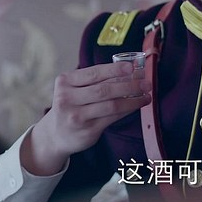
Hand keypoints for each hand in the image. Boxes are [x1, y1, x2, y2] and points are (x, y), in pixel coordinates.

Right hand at [21, 61, 151, 175]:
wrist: (55, 135)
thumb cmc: (71, 105)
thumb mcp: (74, 89)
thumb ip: (95, 81)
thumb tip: (129, 70)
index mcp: (65, 82)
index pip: (94, 73)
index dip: (114, 69)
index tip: (131, 67)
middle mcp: (67, 99)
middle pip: (104, 90)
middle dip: (129, 85)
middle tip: (145, 83)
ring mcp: (77, 116)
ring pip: (111, 105)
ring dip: (132, 99)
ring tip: (146, 95)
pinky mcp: (87, 130)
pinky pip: (113, 118)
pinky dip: (128, 110)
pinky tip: (136, 105)